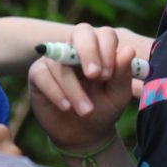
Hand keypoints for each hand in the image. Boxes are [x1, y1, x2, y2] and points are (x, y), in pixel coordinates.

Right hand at [29, 24, 134, 152]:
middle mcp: (76, 48)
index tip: (107, 74)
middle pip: (81, 32)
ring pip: (62, 63)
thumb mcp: (117, 95)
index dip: (107, 50)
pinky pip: (43, 75)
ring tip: (86, 111)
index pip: (104, 34)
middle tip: (94, 75)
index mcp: (100, 49)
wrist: (83, 133)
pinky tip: (66, 107)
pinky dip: (56, 92)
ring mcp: (55, 59)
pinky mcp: (38, 73)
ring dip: (75, 90)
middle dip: (88, 51)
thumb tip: (128, 50)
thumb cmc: (103, 108)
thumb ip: (123, 73)